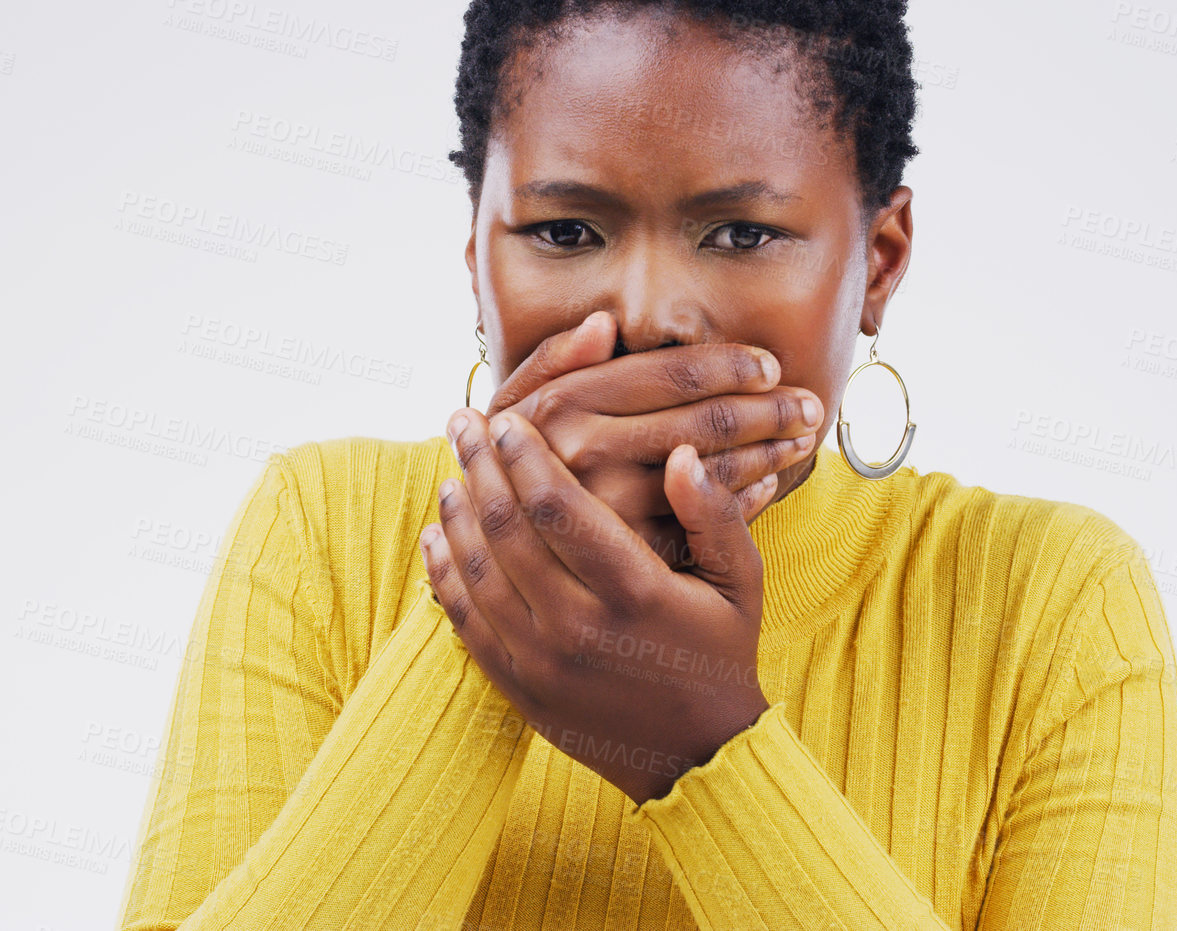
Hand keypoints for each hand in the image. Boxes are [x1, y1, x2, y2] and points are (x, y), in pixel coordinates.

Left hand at [421, 407, 769, 804]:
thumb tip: (682, 452)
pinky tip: (436, 536)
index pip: (557, 507)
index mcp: (635, 592)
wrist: (696, 758)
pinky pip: (466, 623)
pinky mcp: (519, 689)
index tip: (505, 419)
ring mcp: (542, 663)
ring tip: (450, 473)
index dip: (524, 456)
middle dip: (478, 466)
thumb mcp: (740, 582)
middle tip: (461, 422)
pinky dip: (444, 574)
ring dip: (456, 515)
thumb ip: (714, 514)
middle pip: (507, 529)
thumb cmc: (721, 654)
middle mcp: (580, 627)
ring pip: (478, 572)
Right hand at [473, 312, 823, 566]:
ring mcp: (610, 510)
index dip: (731, 365)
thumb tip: (603, 325)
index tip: (771, 367)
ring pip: (715, 471)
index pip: (671, 373)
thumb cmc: (513, 467)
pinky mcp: (630, 556)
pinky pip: (707, 524)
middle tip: (809, 405)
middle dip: (770, 408)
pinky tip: (768, 482)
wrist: (502, 565)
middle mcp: (585, 455)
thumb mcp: (516, 408)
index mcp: (563, 405)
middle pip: (705, 420)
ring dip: (770, 450)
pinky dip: (748, 500)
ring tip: (800, 437)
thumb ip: (555, 362)